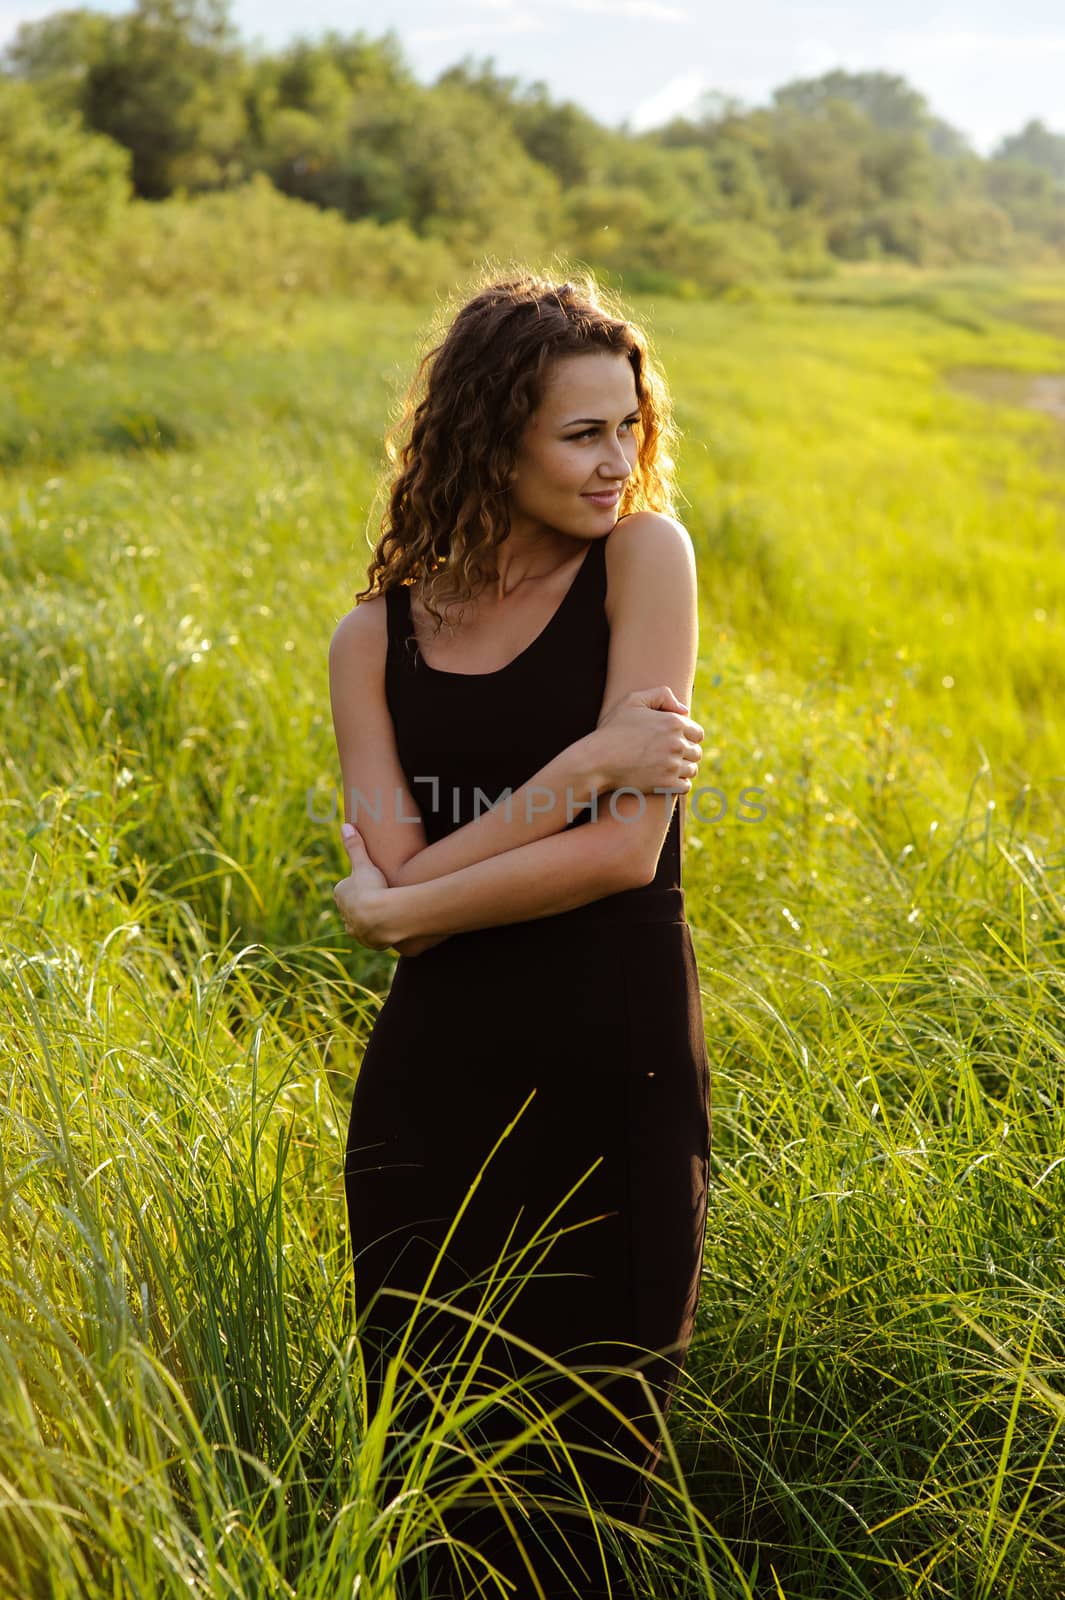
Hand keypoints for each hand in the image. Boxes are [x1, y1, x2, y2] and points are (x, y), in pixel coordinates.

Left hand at [333, 823, 394, 950]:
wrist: (382, 918)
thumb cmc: (372, 888)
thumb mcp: (364, 864)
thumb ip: (354, 846)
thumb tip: (345, 826)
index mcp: (341, 895)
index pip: (347, 888)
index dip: (360, 884)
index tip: (372, 882)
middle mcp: (344, 914)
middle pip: (353, 906)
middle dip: (363, 903)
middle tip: (380, 895)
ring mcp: (356, 930)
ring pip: (361, 923)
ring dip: (371, 919)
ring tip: (386, 912)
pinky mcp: (369, 942)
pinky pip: (373, 937)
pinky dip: (380, 932)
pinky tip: (390, 927)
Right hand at [591, 686, 703, 794]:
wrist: (597, 760)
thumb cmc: (613, 729)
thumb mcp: (633, 701)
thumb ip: (662, 695)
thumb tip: (684, 710)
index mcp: (674, 722)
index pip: (698, 733)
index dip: (687, 737)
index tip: (674, 741)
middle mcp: (677, 744)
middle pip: (696, 752)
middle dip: (686, 754)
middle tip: (668, 755)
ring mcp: (672, 765)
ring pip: (692, 770)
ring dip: (683, 769)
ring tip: (666, 767)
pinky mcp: (666, 784)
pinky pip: (685, 786)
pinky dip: (678, 784)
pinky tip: (666, 779)